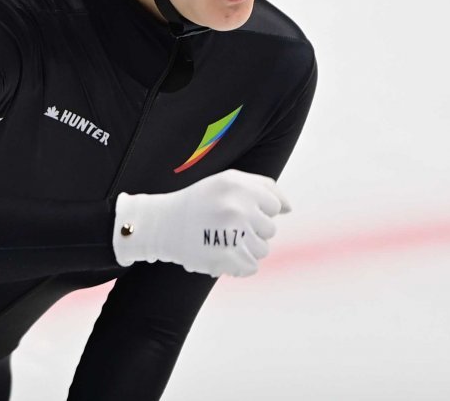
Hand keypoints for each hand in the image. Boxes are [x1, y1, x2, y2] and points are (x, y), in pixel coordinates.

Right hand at [111, 168, 291, 277]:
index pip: (275, 206)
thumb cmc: (200, 202)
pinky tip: (223, 255)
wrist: (161, 224)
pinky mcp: (225, 258)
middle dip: (252, 231)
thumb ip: (262, 188)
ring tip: (224, 241)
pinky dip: (240, 266)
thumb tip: (289, 208)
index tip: (238, 212)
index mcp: (238, 185)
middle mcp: (236, 207)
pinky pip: (251, 267)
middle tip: (226, 228)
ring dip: (247, 249)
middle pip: (270, 230)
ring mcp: (231, 234)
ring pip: (263, 250)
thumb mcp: (227, 182)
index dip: (258, 211)